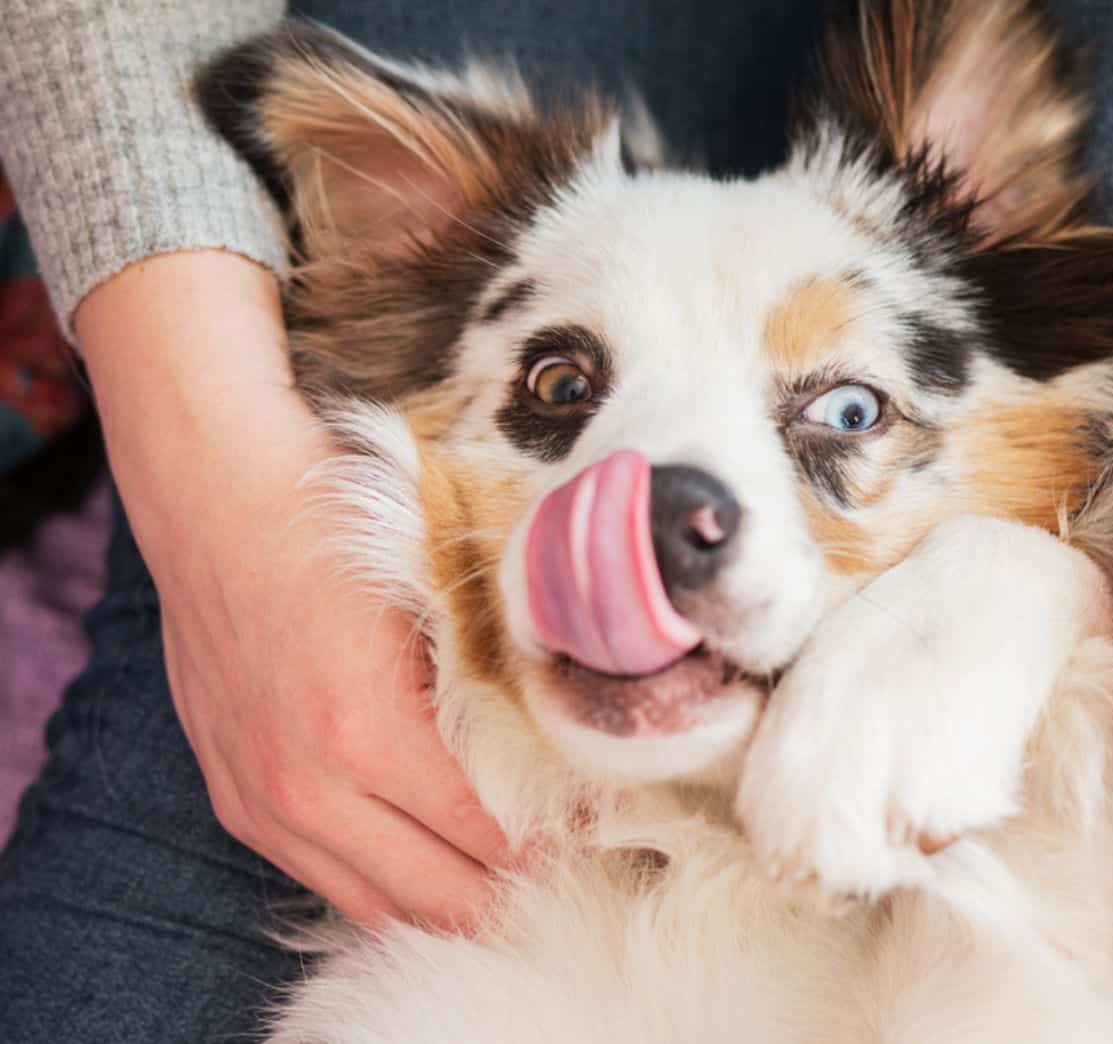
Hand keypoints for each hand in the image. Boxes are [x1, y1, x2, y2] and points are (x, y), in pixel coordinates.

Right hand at [76, 251, 511, 928]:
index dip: (558, 846)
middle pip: (441, 899)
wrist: (216, 498)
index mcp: (369, 733)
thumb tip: (570, 747)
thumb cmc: (336, 529)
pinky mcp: (236, 802)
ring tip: (509, 880)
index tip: (603, 834)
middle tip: (571, 870)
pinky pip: (323, 881)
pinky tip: (430, 861)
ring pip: (379, 906)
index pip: (492, 839)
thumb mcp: (440, 597)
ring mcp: (264, 802)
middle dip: (514, 895)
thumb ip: (497, 683)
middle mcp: (309, 788)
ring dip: (449, 902)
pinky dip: (383, 882)